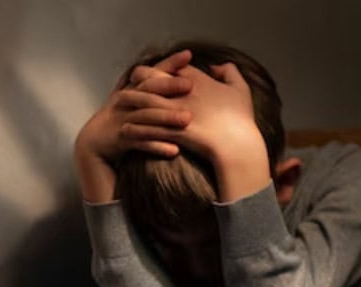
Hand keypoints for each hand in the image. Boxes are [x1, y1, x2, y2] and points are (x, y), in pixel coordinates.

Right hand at [75, 50, 194, 162]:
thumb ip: (150, 88)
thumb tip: (173, 73)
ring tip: (188, 119)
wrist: (94, 143)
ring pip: (146, 117)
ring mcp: (122, 120)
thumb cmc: (120, 119)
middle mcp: (126, 102)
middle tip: (190, 85)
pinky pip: (141, 142)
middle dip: (168, 86)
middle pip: (147, 91)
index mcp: (132, 90)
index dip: (168, 64)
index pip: (151, 72)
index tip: (188, 54)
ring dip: (166, 118)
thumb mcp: (132, 99)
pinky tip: (174, 150)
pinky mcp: (120, 140)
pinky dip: (157, 146)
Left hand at [119, 63, 265, 165]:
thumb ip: (229, 72)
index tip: (153, 71)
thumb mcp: (240, 89)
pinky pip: (146, 125)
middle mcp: (181, 91)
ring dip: (130, 99)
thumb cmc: (241, 119)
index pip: (170, 66)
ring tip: (119, 100)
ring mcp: (173, 111)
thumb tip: (216, 67)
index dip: (160, 67)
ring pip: (143, 99)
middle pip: (151, 76)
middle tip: (131, 81)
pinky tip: (125, 128)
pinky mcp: (169, 131)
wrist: (237, 146)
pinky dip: (134, 125)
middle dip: (140, 78)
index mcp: (195, 79)